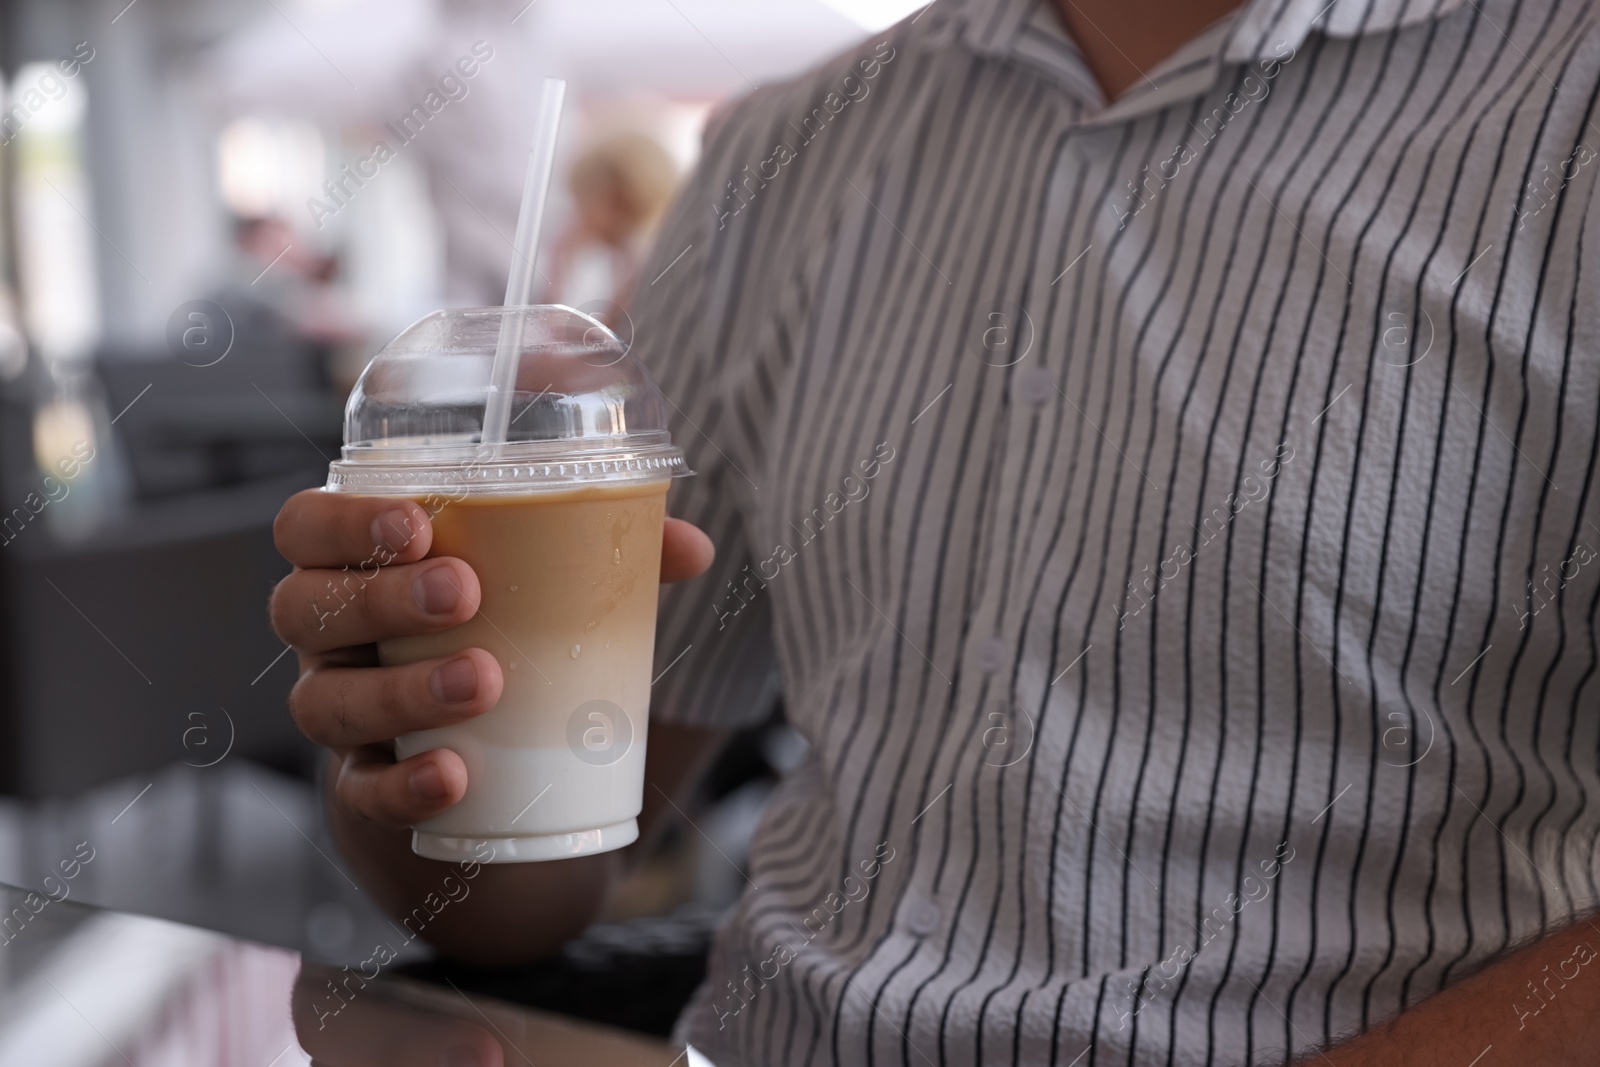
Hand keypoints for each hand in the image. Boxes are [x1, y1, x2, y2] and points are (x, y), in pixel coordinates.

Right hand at [269, 490, 713, 829]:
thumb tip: (693, 546)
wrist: (487, 766)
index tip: (419, 522)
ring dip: (401, 689)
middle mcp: (331, 639)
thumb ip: (613, 556)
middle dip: (381, 597)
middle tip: (465, 592)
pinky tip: (453, 775)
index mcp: (361, 568)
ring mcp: (341, 713)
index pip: (306, 527)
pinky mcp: (363, 788)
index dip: (344, 521)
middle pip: (306, 607)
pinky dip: (404, 787)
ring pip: (327, 701)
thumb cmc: (510, 639)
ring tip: (483, 681)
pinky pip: (360, 792)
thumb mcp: (549, 591)